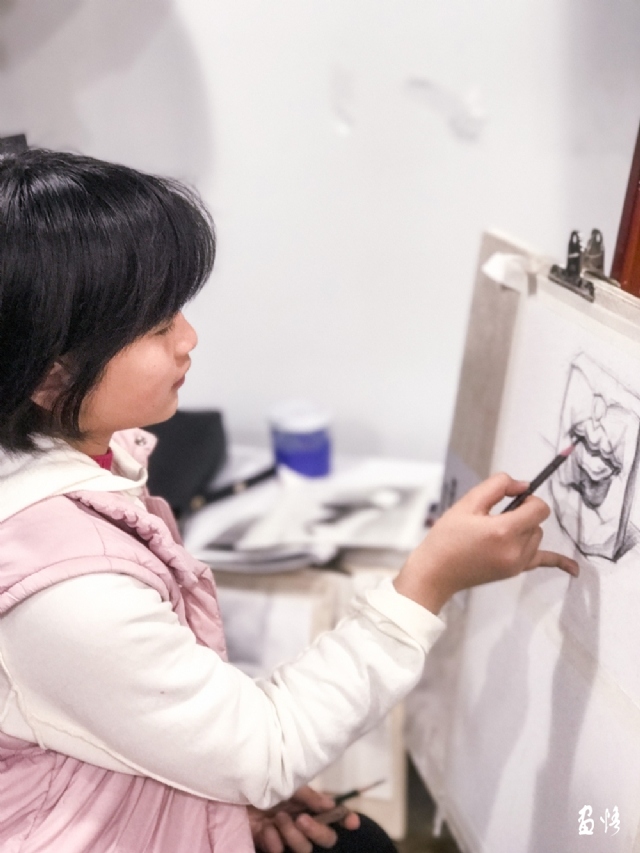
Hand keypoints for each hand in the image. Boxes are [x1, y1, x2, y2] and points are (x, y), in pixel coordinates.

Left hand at [248, 785, 359, 852]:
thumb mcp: (287, 783)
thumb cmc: (262, 780)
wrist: (233, 787)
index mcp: (308, 805)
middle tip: (301, 819)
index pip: (334, 817)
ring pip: (304, 849)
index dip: (346, 820)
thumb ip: (308, 795)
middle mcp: (301, 822)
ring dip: (293, 835)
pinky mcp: (268, 844)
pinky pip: (279, 852)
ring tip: (278, 818)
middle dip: (317, 832)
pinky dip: (274, 842)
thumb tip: (331, 804)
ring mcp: (286, 835)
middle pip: (325, 839)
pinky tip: (266, 830)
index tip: (353, 822)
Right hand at [394, 473, 578, 613]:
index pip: (538, 508)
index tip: (511, 498)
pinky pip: (543, 563)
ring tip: (494, 531)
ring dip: (524, 528)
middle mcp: (515, 550)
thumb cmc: (446, 538)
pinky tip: (575, 570)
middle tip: (495, 514)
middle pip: (537, 522)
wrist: (435, 572)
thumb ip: (497, 486)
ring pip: (537, 536)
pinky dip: (560, 563)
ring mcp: (516, 564)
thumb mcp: (467, 503)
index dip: (527, 498)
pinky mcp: (514, 571)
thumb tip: (522, 485)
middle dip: (522, 513)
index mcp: (503, 531)